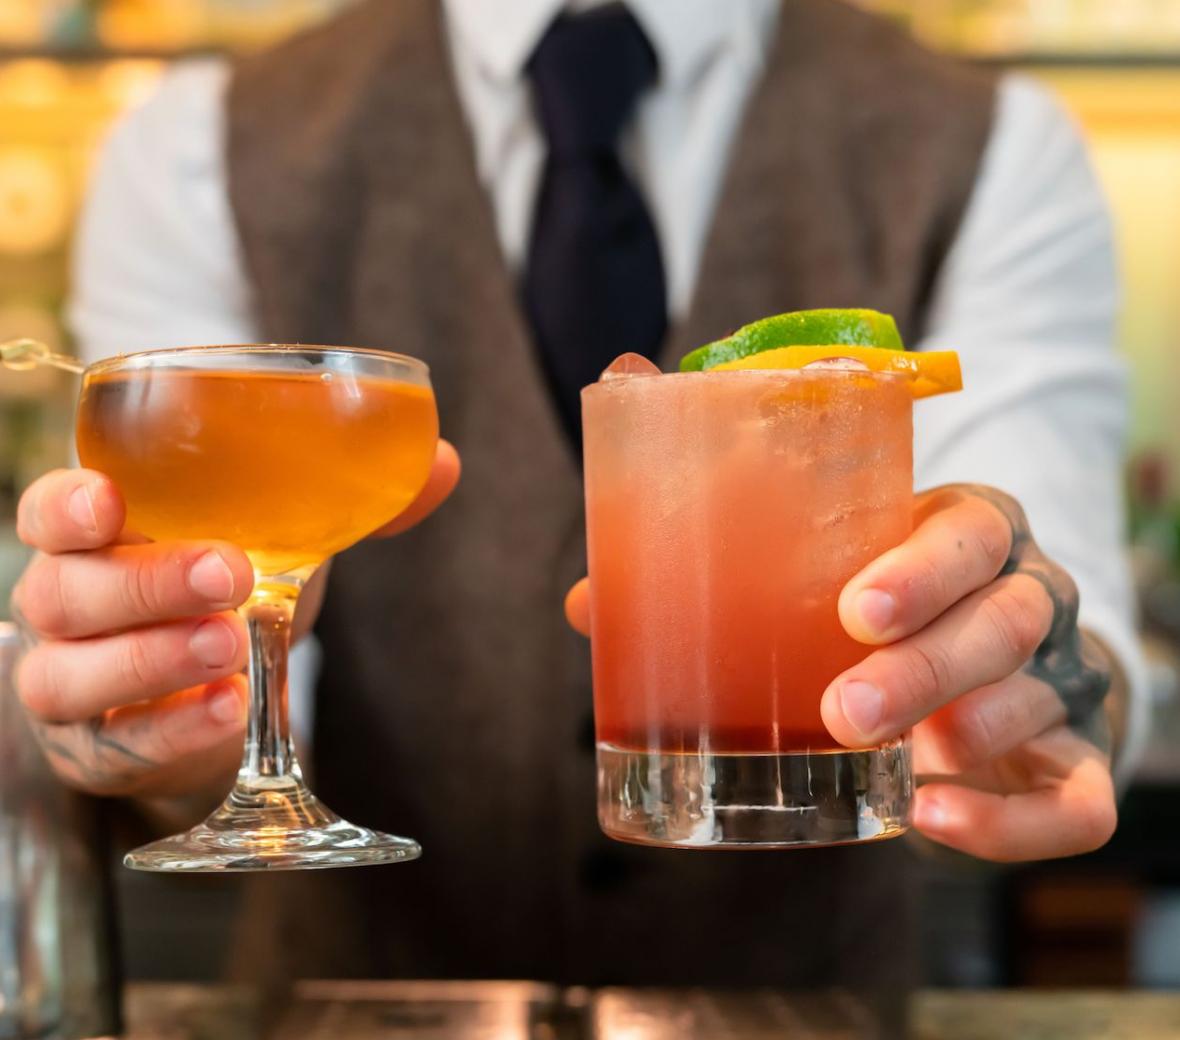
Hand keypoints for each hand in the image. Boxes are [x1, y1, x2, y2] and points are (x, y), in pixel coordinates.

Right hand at [11, 442, 459, 804]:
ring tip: (232, 643)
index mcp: (102, 536)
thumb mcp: (282, 545)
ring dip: (155, 656)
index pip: (51, 509)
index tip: (110, 502)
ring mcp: (70, 684)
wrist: (206, 700)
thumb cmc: (231, 597)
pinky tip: (229, 705)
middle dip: (147, 580)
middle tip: (231, 575)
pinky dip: (174, 724)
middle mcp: (66, 605)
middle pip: (65, 589)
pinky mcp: (97, 751)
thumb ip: (348, 505)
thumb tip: (442, 463)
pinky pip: (120, 743)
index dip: (67, 504)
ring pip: (71, 673)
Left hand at [821, 484, 1118, 860]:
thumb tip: (669, 582)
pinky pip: (1078, 808)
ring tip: (877, 755)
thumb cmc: (887, 606)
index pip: (973, 535)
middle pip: (1005, 623)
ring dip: (954, 735)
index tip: (856, 613)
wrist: (980, 659)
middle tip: (845, 709)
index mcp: (982, 532)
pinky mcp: (1079, 761)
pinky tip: (930, 815)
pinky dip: (1007, 823)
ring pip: (1030, 702)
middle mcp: (1036, 597)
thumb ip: (793, 561)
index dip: (921, 575)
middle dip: (922, 671)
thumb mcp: (855, 561)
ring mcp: (1067, 679)